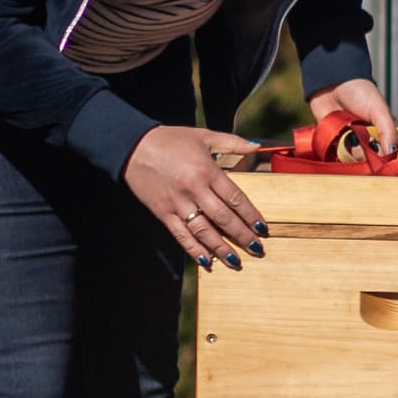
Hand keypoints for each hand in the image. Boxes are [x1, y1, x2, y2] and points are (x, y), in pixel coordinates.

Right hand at [122, 127, 270, 266]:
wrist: (133, 146)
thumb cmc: (170, 140)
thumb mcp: (203, 136)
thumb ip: (232, 143)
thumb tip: (256, 146)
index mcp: (207, 170)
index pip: (235, 198)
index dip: (251, 216)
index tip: (263, 229)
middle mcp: (194, 189)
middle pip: (223, 218)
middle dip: (242, 236)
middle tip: (257, 249)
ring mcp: (178, 203)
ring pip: (204, 231)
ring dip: (221, 248)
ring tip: (235, 261)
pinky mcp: (163, 213)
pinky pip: (181, 235)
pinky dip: (194, 249)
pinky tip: (206, 261)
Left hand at [307, 77, 397, 157]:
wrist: (331, 80)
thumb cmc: (358, 91)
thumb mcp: (378, 109)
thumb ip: (388, 131)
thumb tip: (392, 152)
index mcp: (382, 132)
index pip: (387, 153)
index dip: (384, 158)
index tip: (380, 157)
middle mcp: (366, 139)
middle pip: (369, 161)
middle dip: (366, 155)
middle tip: (362, 141)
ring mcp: (349, 141)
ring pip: (352, 160)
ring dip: (350, 151)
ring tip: (348, 132)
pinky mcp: (332, 142)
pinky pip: (335, 156)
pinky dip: (335, 150)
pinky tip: (337, 135)